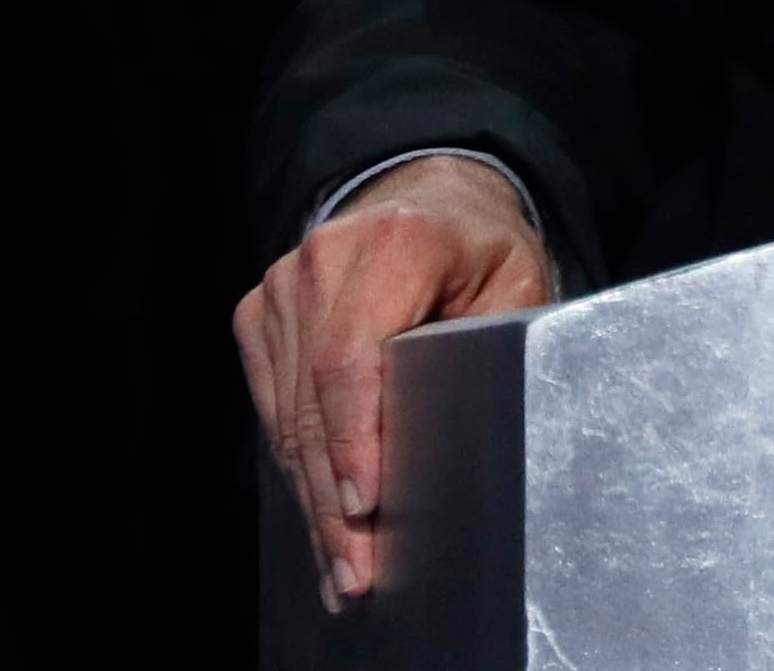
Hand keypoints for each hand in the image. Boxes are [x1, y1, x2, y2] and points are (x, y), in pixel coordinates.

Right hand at [236, 154, 552, 610]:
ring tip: (343, 570)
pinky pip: (272, 407)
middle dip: (333, 500)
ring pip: (287, 415)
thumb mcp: (515, 282)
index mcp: (394, 242)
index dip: (352, 440)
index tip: (363, 507)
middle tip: (358, 574)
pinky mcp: (258, 314)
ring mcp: (280, 286)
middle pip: (313, 401)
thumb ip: (495, 345)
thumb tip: (480, 437)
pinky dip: (297, 468)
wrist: (428, 198)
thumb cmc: (481, 249)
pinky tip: (320, 521)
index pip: (351, 358)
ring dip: (312, 499)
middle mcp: (323, 259)